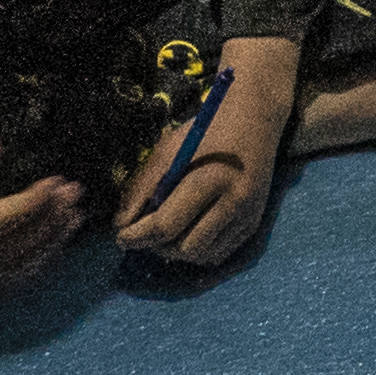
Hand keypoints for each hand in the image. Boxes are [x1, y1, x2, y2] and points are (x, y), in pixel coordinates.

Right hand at [0, 88, 84, 278]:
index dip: (25, 209)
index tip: (54, 182)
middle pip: (2, 249)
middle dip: (43, 224)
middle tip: (73, 191)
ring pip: (11, 263)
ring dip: (49, 241)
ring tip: (76, 209)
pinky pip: (15, 260)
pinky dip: (44, 248)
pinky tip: (67, 223)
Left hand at [116, 41, 299, 267]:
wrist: (255, 119)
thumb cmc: (205, 131)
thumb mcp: (168, 150)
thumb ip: (143, 187)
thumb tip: (121, 225)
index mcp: (211, 179)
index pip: (167, 225)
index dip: (137, 236)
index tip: (120, 236)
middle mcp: (234, 202)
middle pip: (184, 247)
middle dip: (156, 245)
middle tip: (143, 233)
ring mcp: (247, 216)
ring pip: (201, 256)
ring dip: (176, 250)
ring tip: (165, 231)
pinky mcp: (252, 224)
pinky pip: (217, 254)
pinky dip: (197, 249)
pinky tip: (188, 230)